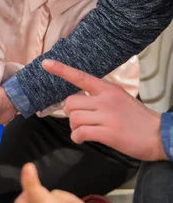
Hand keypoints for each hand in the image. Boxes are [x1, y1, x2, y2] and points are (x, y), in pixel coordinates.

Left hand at [43, 59, 166, 161]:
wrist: (158, 135)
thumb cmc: (137, 119)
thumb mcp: (120, 98)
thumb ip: (100, 97)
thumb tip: (78, 103)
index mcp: (108, 89)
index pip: (81, 77)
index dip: (61, 70)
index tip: (46, 63)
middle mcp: (106, 100)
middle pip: (70, 103)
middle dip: (71, 114)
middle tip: (82, 120)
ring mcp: (107, 117)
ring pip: (73, 119)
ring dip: (74, 127)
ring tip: (85, 131)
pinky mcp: (107, 133)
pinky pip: (79, 133)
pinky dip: (77, 138)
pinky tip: (83, 139)